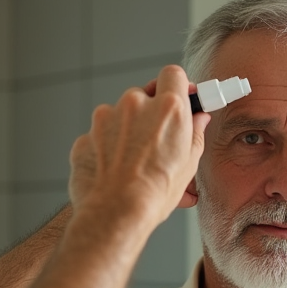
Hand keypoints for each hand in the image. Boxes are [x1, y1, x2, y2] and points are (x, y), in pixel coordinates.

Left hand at [71, 65, 208, 226]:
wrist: (116, 213)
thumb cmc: (154, 192)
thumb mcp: (189, 162)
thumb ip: (195, 132)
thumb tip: (199, 119)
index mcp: (167, 107)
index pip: (174, 74)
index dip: (178, 86)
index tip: (182, 97)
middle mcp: (134, 104)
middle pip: (145, 95)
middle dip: (152, 112)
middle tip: (159, 139)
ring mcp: (106, 118)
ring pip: (120, 115)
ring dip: (128, 130)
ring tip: (136, 163)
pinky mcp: (87, 136)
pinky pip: (101, 136)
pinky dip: (108, 148)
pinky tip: (117, 171)